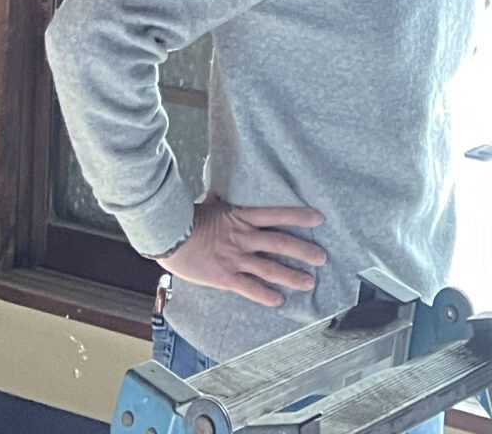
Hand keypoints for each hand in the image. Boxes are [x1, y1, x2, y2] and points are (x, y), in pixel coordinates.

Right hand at [163, 195, 326, 307]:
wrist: (170, 235)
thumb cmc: (187, 217)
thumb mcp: (209, 203)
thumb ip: (219, 200)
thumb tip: (220, 191)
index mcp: (242, 217)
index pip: (277, 214)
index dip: (299, 216)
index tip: (318, 218)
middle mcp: (244, 237)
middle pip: (281, 243)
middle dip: (304, 250)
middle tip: (322, 257)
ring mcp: (236, 258)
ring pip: (271, 268)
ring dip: (292, 276)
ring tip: (309, 282)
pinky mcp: (226, 277)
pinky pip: (251, 288)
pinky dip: (266, 296)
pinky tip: (279, 300)